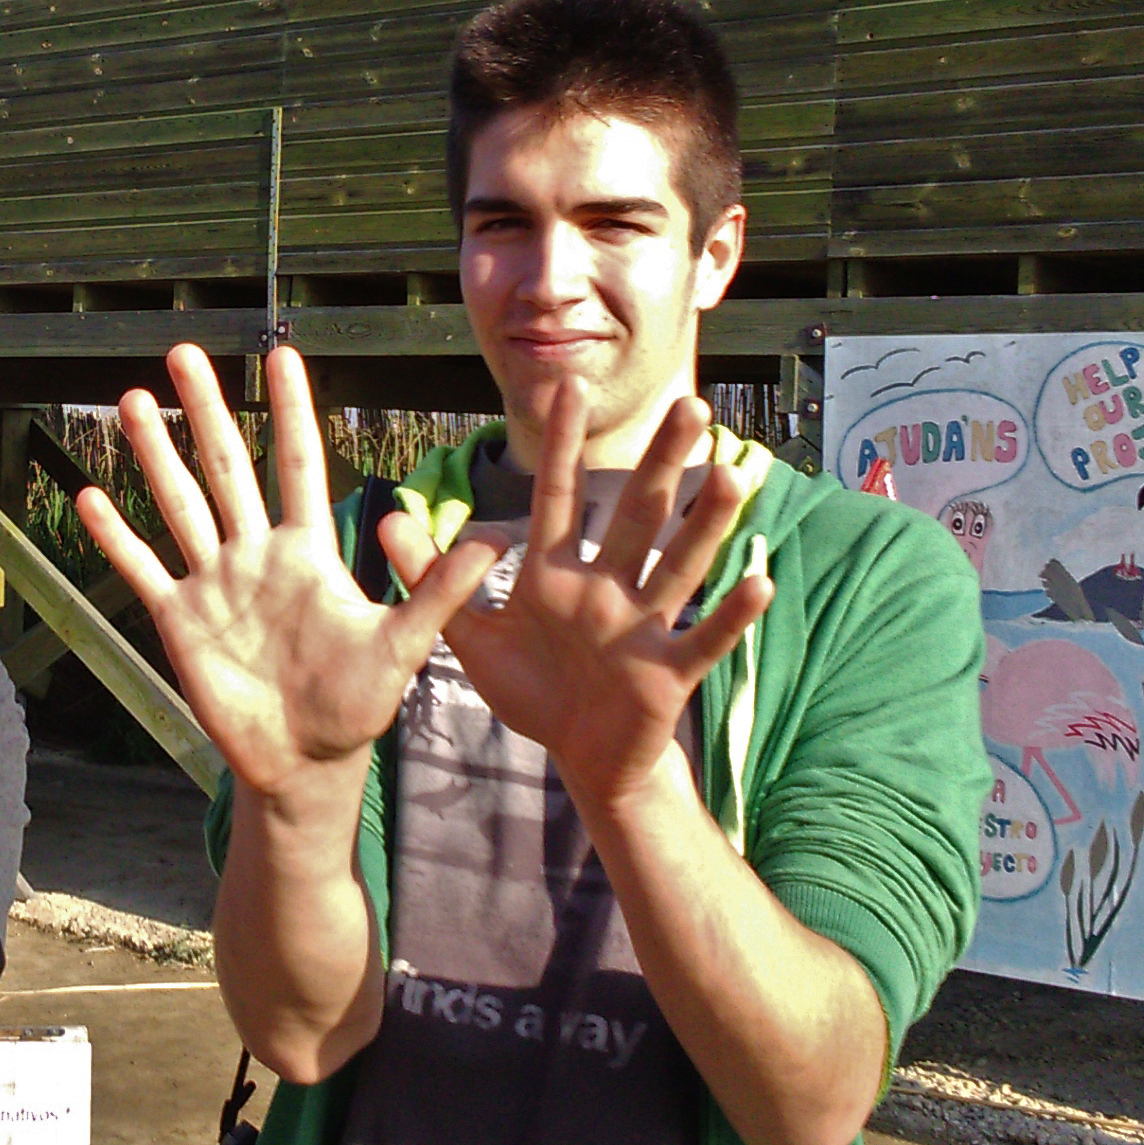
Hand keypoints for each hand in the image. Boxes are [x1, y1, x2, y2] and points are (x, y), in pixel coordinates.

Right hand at [77, 345, 498, 802]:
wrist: (305, 762)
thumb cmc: (357, 703)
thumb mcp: (404, 645)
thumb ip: (439, 590)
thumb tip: (498, 540)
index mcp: (309, 549)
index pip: (300, 463)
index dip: (292, 409)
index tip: (283, 354)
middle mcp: (257, 553)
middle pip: (228, 466)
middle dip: (206, 410)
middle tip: (184, 352)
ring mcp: (215, 583)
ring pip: (180, 503)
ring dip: (154, 454)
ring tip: (128, 401)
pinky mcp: (180, 620)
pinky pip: (143, 569)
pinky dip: (116, 537)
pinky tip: (88, 498)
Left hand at [384, 384, 772, 809]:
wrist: (581, 759)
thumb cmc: (535, 690)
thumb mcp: (472, 635)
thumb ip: (433, 578)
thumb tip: (384, 520)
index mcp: (556, 573)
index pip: (558, 496)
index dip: (560, 445)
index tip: (566, 386)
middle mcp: (606, 588)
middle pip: (635, 515)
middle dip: (659, 463)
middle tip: (688, 404)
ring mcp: (641, 627)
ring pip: (677, 566)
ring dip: (705, 524)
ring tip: (728, 474)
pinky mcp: (668, 672)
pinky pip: (703, 640)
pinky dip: (732, 615)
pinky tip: (760, 580)